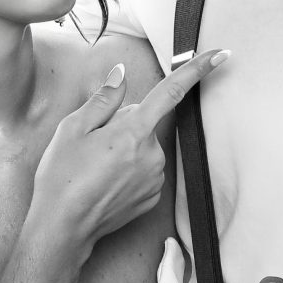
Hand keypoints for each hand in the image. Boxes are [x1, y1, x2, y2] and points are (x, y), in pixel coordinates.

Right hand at [28, 50, 225, 251]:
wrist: (62, 228)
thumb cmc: (61, 178)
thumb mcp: (72, 129)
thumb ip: (103, 99)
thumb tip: (121, 75)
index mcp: (132, 132)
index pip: (170, 92)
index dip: (197, 70)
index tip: (221, 55)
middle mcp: (152, 154)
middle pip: (143, 123)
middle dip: (122, 126)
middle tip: (92, 145)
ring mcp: (155, 178)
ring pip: (143, 148)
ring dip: (124, 150)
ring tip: (95, 168)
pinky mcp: (152, 197)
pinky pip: (145, 171)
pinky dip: (128, 171)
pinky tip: (105, 183)